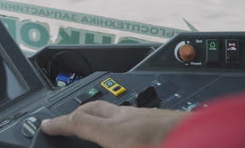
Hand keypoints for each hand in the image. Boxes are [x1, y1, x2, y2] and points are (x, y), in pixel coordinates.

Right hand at [41, 100, 187, 147]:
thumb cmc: (171, 146)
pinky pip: (125, 113)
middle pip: (91, 107)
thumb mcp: (123, 144)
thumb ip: (107, 140)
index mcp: (116, 133)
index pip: (78, 122)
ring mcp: (142, 115)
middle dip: (73, 112)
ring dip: (93, 114)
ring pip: (109, 108)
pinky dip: (113, 118)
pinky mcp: (155, 117)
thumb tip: (87, 129)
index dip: (58, 123)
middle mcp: (127, 119)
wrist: (206, 139)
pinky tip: (122, 128)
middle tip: (63, 120)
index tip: (45, 125)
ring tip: (88, 123)